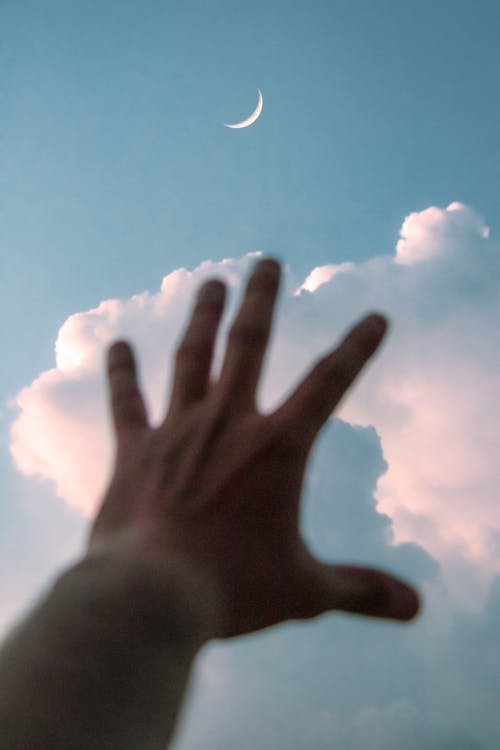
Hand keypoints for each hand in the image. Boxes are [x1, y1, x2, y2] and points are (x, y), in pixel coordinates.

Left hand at [88, 257, 418, 638]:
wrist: (151, 596)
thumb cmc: (232, 590)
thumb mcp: (306, 591)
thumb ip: (360, 591)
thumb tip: (416, 609)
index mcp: (277, 448)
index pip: (329, 384)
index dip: (356, 348)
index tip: (374, 316)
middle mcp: (228, 424)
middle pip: (249, 344)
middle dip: (261, 300)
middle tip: (266, 261)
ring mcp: (177, 431)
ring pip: (192, 357)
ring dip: (203, 317)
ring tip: (210, 282)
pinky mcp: (133, 450)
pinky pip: (127, 401)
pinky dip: (122, 372)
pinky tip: (117, 344)